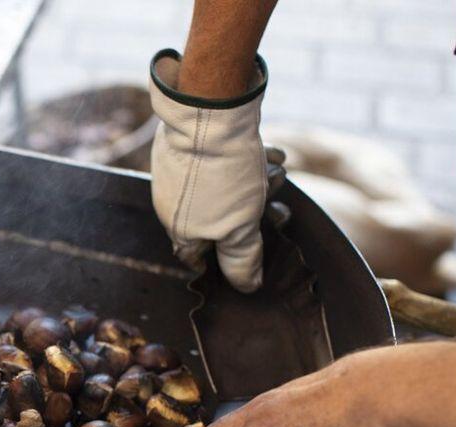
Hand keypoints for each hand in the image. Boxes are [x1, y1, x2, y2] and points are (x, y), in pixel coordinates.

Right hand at [149, 49, 268, 292]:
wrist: (208, 110)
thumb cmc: (222, 175)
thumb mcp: (240, 226)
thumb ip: (242, 260)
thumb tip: (246, 287)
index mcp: (180, 228)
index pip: (197, 257)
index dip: (227, 259)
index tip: (253, 253)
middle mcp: (175, 202)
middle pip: (220, 221)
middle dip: (256, 216)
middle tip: (280, 209)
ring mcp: (181, 172)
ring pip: (226, 189)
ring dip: (258, 184)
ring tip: (277, 171)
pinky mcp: (190, 145)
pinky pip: (223, 161)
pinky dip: (248, 161)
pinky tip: (270, 153)